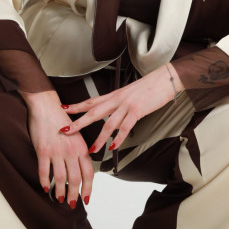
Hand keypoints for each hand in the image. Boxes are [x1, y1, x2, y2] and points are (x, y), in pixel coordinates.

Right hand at [20, 89, 93, 207]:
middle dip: (74, 195)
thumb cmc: (61, 121)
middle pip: (75, 179)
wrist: (47, 106)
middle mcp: (71, 151)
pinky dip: (45, 181)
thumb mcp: (76, 136)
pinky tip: (45, 187)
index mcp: (81, 147)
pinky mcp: (43, 150)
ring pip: (61, 178)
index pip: (88, 173)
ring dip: (60, 191)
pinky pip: (45, 171)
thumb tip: (80, 169)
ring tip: (58, 198)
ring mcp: (57, 151)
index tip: (86, 198)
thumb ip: (78, 152)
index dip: (88, 188)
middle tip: (71, 203)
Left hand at [61, 64, 182, 153]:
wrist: (164, 78)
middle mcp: (117, 99)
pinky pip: (125, 127)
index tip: (64, 109)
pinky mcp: (137, 110)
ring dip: (99, 138)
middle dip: (78, 122)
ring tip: (92, 150)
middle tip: (65, 130)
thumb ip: (119, 106)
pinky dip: (118, 138)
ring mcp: (126, 105)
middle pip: (93, 112)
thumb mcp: (129, 95)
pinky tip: (113, 146)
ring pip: (108, 123)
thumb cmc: (149, 87)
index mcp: (114, 95)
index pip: (91, 101)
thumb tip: (113, 119)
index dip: (77, 106)